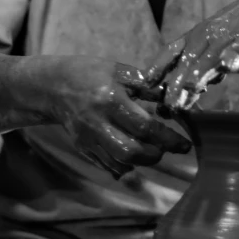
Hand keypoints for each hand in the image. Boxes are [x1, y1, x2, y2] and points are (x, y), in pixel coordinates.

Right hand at [49, 57, 191, 177]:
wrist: (53, 86)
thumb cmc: (91, 74)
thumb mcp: (119, 71)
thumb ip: (147, 85)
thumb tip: (174, 97)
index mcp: (111, 100)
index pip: (144, 126)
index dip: (168, 138)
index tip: (184, 144)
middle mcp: (98, 123)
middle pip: (131, 151)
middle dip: (155, 154)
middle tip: (167, 148)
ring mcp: (88, 139)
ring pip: (119, 163)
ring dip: (142, 162)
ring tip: (153, 151)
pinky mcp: (83, 148)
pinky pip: (107, 166)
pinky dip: (125, 166)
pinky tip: (135, 157)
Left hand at [146, 0, 238, 109]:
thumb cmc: (234, 34)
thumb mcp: (210, 51)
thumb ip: (195, 74)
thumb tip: (175, 101)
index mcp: (193, 38)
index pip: (169, 53)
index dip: (156, 68)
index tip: (142, 86)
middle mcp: (205, 36)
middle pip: (187, 62)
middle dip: (176, 83)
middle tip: (168, 105)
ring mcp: (226, 37)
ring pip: (210, 57)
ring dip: (200, 73)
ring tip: (190, 88)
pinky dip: (235, 57)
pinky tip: (233, 67)